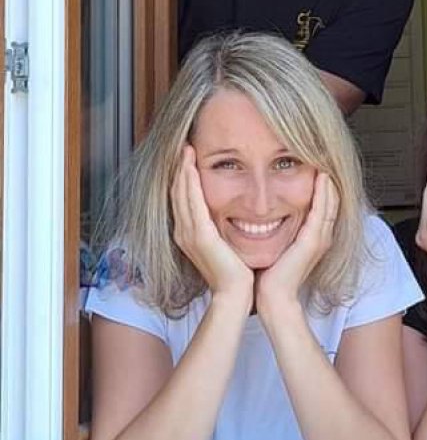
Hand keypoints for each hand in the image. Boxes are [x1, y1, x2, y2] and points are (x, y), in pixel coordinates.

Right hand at [170, 145, 252, 302]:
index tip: (188, 156)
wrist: (236, 293)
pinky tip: (190, 167)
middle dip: (179, 168)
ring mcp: (188, 234)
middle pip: (177, 192)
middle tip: (184, 146)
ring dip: (182, 170)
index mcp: (189, 234)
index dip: (182, 177)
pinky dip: (189, 182)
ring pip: (181, 193)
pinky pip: (192, 202)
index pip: (182, 198)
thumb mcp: (225, 243)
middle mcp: (183, 232)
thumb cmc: (236, 271)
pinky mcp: (200, 235)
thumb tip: (228, 211)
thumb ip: (221, 226)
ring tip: (186, 150)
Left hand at [255, 172, 337, 317]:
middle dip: (328, 178)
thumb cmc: (269, 273)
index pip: (324, 204)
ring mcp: (320, 238)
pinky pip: (323, 209)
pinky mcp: (314, 240)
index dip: (323, 185)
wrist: (271, 296)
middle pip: (332, 199)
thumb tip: (263, 213)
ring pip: (331, 201)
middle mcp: (322, 235)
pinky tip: (321, 176)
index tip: (315, 164)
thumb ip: (277, 229)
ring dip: (329, 181)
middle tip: (323, 156)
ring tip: (324, 160)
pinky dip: (323, 192)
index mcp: (314, 237)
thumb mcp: (276, 244)